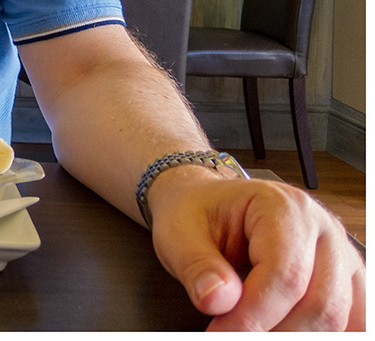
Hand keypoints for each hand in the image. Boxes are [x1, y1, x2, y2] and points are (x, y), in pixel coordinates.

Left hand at [150, 172, 364, 329]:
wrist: (204, 203)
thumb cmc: (195, 212)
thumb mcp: (178, 232)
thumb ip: (197, 266)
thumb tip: (218, 300)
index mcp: (281, 206)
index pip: (284, 275)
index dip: (252, 317)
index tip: (218, 334)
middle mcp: (321, 228)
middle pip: (320, 303)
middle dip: (274, 333)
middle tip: (231, 336)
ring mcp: (340, 255)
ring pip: (340, 317)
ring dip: (296, 335)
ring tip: (254, 332)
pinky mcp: (345, 280)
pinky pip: (352, 320)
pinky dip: (320, 333)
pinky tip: (284, 331)